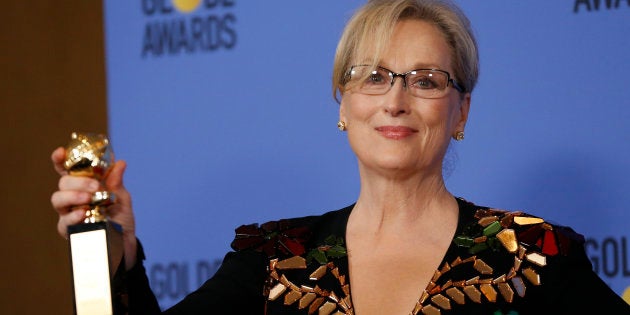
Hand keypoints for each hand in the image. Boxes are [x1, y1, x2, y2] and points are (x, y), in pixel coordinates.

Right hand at [50, 146, 137, 268]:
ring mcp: (69, 214)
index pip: (67, 170)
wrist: (125, 244)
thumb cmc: (121, 219)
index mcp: (83, 186)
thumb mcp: (122, 199)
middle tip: (95, 186)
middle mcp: (72, 198)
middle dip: (77, 181)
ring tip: (88, 198)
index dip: (60, 160)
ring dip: (72, 195)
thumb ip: (117, 183)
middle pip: (63, 183)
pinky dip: (73, 215)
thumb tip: (120, 163)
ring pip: (58, 199)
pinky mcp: (69, 231)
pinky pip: (64, 221)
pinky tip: (83, 213)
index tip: (61, 152)